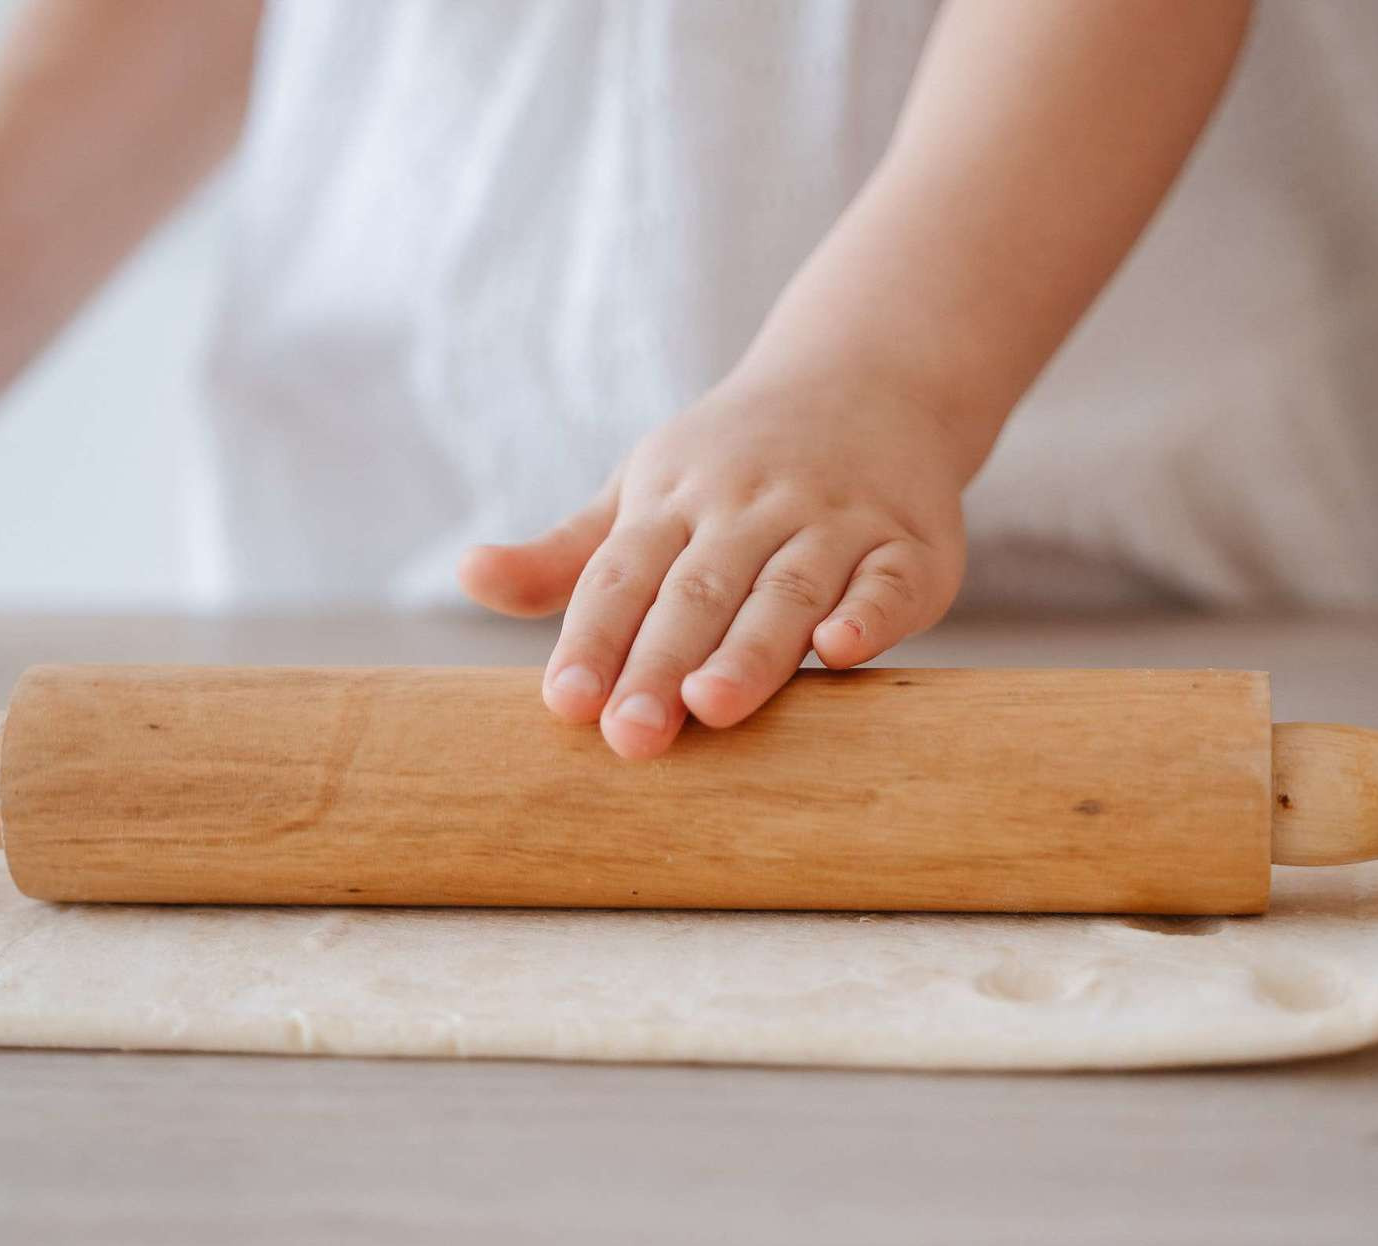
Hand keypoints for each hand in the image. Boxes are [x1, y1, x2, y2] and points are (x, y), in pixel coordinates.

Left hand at [460, 371, 968, 758]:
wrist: (870, 379)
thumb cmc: (732, 463)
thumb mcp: (643, 492)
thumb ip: (564, 556)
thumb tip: (468, 575)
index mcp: (673, 500)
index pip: (622, 576)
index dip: (593, 639)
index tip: (565, 703)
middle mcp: (749, 508)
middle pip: (698, 591)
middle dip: (661, 663)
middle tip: (631, 735)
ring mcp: (832, 523)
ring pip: (786, 589)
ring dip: (751, 647)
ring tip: (712, 705)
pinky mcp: (908, 545)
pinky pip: (890, 579)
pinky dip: (870, 611)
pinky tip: (844, 648)